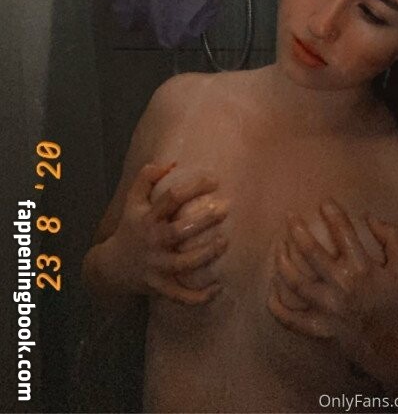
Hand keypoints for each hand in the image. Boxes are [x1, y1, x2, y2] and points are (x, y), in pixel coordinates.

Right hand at [104, 162, 229, 304]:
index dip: (193, 187)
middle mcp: (152, 242)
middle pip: (179, 231)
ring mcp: (156, 266)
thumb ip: (147, 177)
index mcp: (147, 218)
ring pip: (183, 264)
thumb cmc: (130, 226)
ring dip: (206, 254)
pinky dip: (199, 296)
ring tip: (225, 241)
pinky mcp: (160, 287)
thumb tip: (172, 162)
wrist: (112, 267)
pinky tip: (219, 286)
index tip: (215, 180)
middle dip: (203, 220)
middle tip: (225, 209)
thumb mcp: (133, 200)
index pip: (171, 198)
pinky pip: (181, 295)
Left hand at [267, 199, 397, 380]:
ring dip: (283, 261)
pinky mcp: (319, 328)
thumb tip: (369, 216)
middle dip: (297, 230)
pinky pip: (290, 319)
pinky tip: (271, 288)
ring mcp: (327, 309)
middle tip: (290, 216)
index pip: (343, 232)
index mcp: (362, 268)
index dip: (332, 213)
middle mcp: (341, 286)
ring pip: (295, 282)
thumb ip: (391, 237)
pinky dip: (277, 306)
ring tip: (278, 245)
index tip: (325, 202)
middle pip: (311, 253)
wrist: (394, 348)